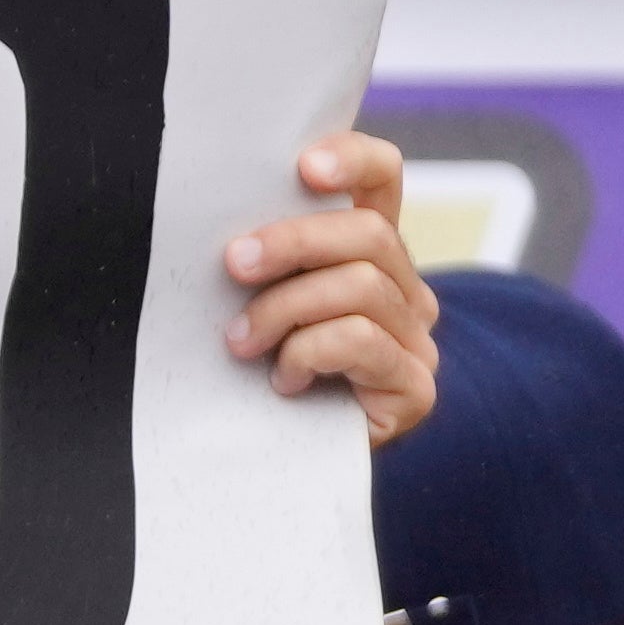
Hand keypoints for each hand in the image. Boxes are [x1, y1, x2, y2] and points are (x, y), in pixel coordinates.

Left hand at [233, 130, 438, 447]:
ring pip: (359, 288)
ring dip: (283, 311)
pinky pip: (362, 342)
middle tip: (234, 265)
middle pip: (366, 234)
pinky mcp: (415, 388)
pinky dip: (308, 353)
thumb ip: (253, 259)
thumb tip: (207, 213)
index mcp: (363, 252)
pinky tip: (282, 380)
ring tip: (240, 342)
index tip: (303, 167)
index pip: (382, 179)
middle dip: (290, 243)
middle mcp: (402, 288)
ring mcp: (416, 339)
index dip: (352, 160)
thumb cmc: (246, 373)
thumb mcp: (246, 302)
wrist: (274, 464)